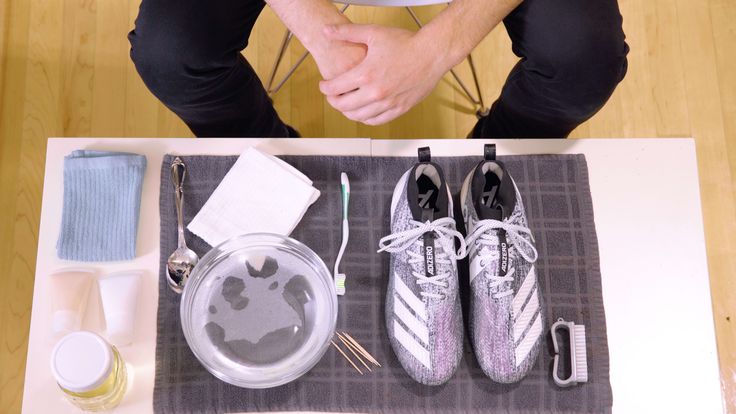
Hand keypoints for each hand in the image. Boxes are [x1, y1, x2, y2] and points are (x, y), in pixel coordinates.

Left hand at [319, 24, 448, 125]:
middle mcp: (375, 92)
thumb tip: (327, 30)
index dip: (324, 88)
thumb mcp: (373, 33)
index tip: (324, 85)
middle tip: (332, 96)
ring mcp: (388, 103)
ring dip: (347, 112)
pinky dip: (365, 119)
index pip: (335, 88)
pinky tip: (363, 112)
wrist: (432, 53)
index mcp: (366, 74)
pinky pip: (377, 121)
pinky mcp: (400, 109)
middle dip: (333, 101)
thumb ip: (347, 32)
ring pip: (359, 117)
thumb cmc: (406, 43)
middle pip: (343, 106)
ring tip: (346, 104)